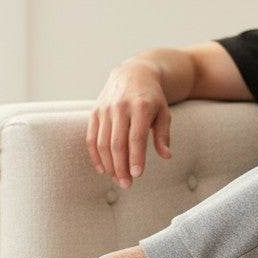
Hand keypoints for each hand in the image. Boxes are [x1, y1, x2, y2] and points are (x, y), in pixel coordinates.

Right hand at [86, 60, 171, 188]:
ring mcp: (105, 109)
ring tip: (116, 179)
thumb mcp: (164, 112)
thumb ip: (164, 135)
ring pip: (103, 142)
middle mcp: (121, 107)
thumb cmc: (152, 98)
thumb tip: (166, 156)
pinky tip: (102, 169)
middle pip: (117, 143)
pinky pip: (92, 137)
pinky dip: (95, 155)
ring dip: (108, 164)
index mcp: (141, 107)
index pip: (136, 137)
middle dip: (120, 167)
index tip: (137, 175)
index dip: (136, 157)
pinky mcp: (95, 111)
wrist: (133, 73)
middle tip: (126, 185)